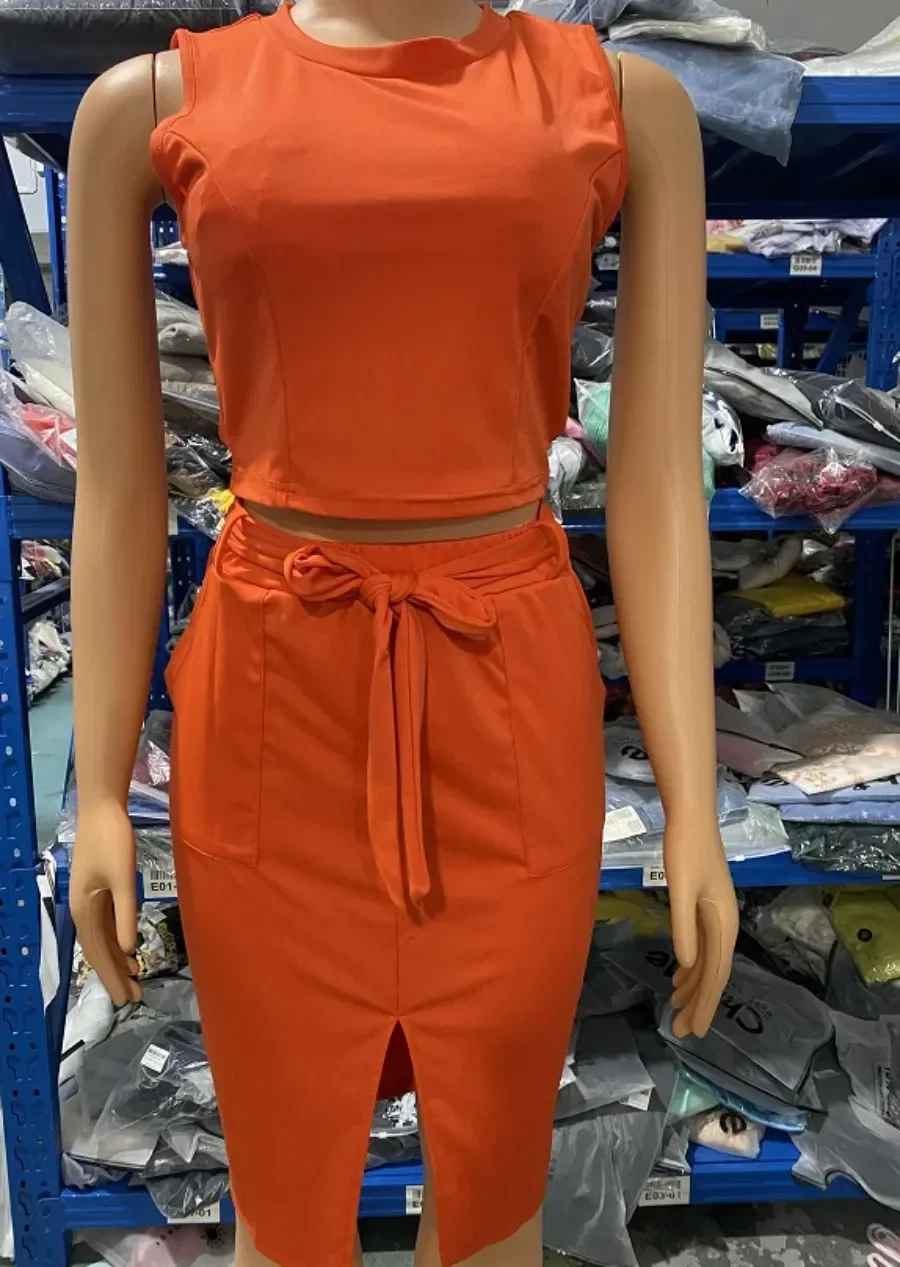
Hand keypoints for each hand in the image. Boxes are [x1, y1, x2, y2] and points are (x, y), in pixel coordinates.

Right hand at [70, 800, 141, 1006]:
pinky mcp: (97, 891)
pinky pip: (106, 925)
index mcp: (85, 911)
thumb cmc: (112, 841)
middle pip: (99, 951)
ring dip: (118, 960)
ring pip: (103, 940)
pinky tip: (129, 949)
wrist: (102, 810)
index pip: (100, 954)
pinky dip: (117, 940)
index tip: (125, 1000)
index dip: (112, 978)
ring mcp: (89, 901)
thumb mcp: (122, 879)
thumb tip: (128, 949)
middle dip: (115, 975)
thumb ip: (126, 914)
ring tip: (136, 978)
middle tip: (134, 997)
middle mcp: (83, 911)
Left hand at [664, 818, 737, 1038]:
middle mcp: (725, 924)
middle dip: (700, 1003)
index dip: (706, 1005)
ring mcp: (717, 916)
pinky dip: (692, 965)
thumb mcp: (681, 890)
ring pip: (708, 962)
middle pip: (714, 973)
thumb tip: (688, 964)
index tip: (694, 1030)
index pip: (716, 975)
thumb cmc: (685, 851)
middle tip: (682, 1031)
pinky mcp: (706, 907)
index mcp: (723, 923)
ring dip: (695, 986)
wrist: (692, 818)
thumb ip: (684, 927)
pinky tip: (680, 974)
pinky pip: (702, 946)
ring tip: (677, 1008)